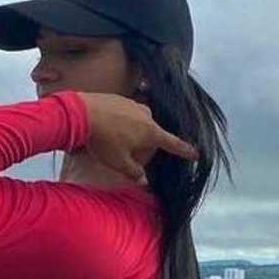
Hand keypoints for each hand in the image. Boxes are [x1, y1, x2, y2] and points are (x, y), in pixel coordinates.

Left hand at [77, 92, 197, 180]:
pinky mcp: (120, 98)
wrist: (83, 112)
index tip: (195, 153)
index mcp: (151, 132)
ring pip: (140, 121)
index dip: (184, 150)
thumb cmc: (103, 140)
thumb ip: (134, 172)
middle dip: (145, 143)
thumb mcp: (118, 162)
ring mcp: (133, 104)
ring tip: (116, 138)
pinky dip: (122, 120)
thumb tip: (144, 180)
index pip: (172, 143)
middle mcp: (146, 115)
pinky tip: (109, 125)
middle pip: (152, 132)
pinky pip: (127, 112)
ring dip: (133, 130)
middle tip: (129, 152)